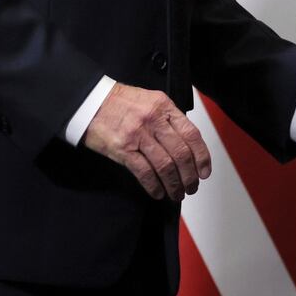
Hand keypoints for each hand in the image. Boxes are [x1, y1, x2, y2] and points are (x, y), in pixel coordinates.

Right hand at [81, 83, 210, 200]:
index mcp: (164, 106)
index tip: (204, 171)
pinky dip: (154, 186)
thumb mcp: (150, 100)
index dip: (202, 156)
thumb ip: (168, 118)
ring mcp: (138, 135)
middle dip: (190, 176)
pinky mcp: (122, 149)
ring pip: (165, 165)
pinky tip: (158, 193)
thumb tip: (186, 142)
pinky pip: (144, 172)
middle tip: (191, 187)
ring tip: (177, 194)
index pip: (192, 134)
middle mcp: (153, 120)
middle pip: (181, 153)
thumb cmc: (120, 102)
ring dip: (174, 184)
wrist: (90, 101)